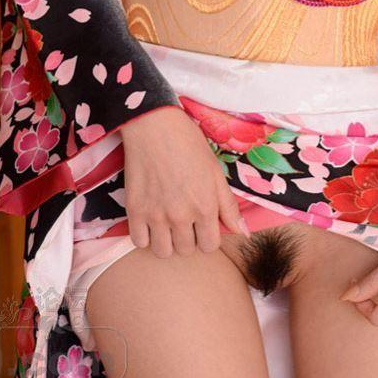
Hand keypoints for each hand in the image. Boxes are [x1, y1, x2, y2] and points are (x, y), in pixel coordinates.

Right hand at [120, 105, 251, 257]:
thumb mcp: (215, 172)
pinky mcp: (135, 210)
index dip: (207, 236)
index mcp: (205, 207)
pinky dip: (145, 236)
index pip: (210, 246)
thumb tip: (243, 234)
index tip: (201, 223)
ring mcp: (156, 215)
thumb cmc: (189, 144)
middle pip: (186, 250)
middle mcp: (181, 216)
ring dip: (166, 241)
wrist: (155, 126)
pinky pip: (139, 242)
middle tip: (183, 218)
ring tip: (166, 223)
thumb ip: (228, 207)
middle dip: (188, 238)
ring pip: (163, 251)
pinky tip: (149, 220)